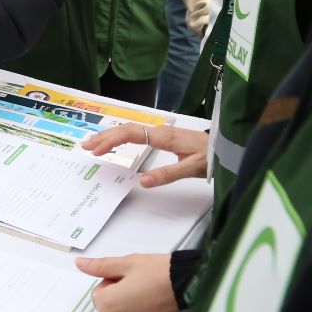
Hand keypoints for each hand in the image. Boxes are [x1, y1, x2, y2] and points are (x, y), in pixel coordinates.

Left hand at [74, 254, 176, 311]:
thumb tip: (81, 264)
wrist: (187, 283)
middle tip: (138, 280)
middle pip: (110, 304)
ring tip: (148, 289)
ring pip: (124, 311)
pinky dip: (143, 309)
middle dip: (120, 291)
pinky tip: (154, 299)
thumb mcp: (125, 263)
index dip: (111, 280)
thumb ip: (100, 266)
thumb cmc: (158, 272)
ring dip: (132, 300)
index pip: (98, 293)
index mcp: (109, 305)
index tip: (125, 275)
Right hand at [83, 123, 208, 187]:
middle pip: (126, 129)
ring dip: (111, 135)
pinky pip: (137, 134)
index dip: (111, 141)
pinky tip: (116, 142)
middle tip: (85, 147)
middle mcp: (160, 131)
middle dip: (104, 137)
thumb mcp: (192, 168)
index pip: (130, 134)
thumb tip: (141, 181)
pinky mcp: (164, 137)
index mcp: (163, 136)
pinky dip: (122, 137)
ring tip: (93, 143)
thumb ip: (167, 174)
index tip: (96, 150)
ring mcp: (161, 132)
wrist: (227, 147)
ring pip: (130, 130)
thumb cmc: (211, 156)